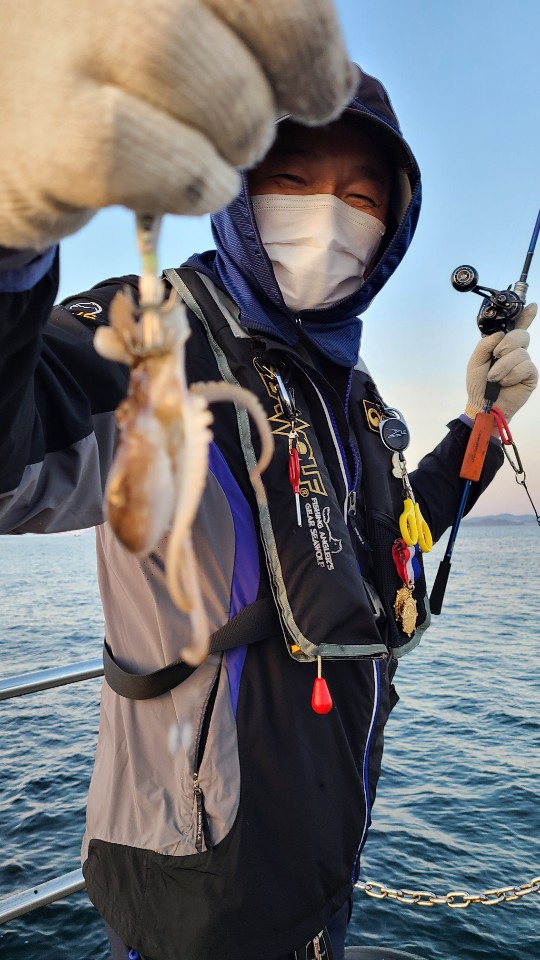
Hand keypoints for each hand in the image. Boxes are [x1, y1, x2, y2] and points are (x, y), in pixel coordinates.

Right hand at [0, 0, 353, 249]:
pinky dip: (197, 183)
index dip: (310, 32)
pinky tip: (186, 182)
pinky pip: (168, 166)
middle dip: (287, 83)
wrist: (3, 121)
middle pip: (263, 13)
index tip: (323, 85)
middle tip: (264, 123)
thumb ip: (238, 13)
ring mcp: (62, 41)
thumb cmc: (101, 64)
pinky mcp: (50, 137)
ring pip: (221, 93)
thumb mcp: (169, 10)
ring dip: (239, 139)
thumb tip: (327, 70)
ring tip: (215, 154)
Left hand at [465, 303, 537, 421]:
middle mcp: (515, 352)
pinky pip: (524, 367)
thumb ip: (485, 344)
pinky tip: (504, 383)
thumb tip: (501, 334)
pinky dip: (510, 375)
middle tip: (496, 355)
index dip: (525, 316)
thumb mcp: (476, 361)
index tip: (531, 307)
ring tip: (494, 378)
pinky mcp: (530, 375)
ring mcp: (524, 363)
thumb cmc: (479, 384)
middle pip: (521, 335)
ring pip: (520, 352)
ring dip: (503, 366)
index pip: (516, 327)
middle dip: (507, 344)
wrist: (482, 405)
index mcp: (502, 345)